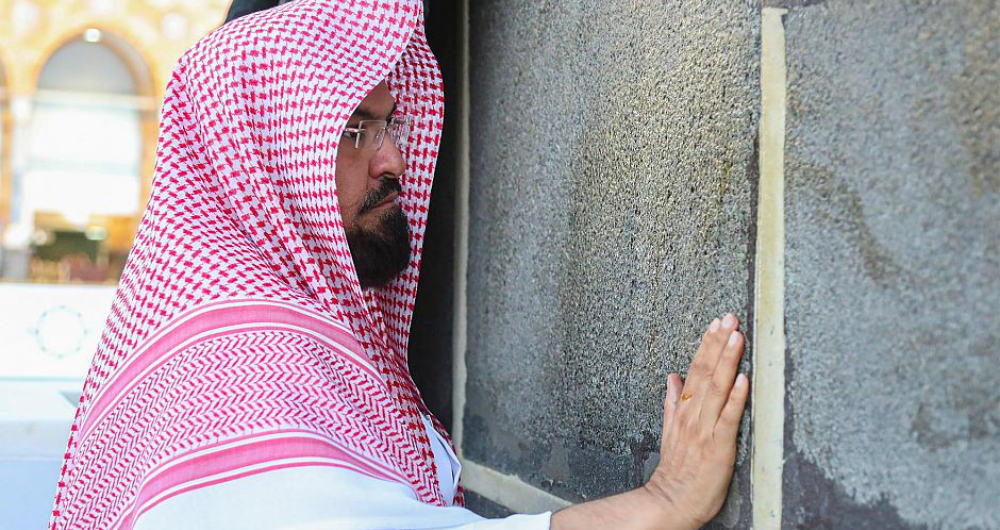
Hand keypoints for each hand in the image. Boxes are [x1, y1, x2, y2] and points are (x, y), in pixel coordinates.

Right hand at [644, 313, 748, 527]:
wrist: (671, 502)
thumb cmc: (676, 471)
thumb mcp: (669, 432)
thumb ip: (672, 404)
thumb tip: (672, 378)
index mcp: (683, 411)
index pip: (694, 369)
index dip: (706, 345)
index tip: (716, 322)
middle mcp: (693, 415)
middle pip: (705, 372)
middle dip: (718, 343)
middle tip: (729, 318)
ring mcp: (705, 429)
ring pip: (716, 388)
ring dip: (726, 361)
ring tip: (737, 337)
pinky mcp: (718, 446)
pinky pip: (728, 418)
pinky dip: (735, 398)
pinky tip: (742, 379)